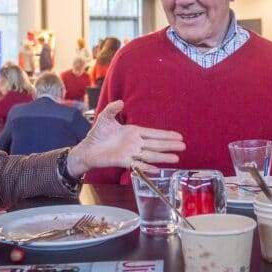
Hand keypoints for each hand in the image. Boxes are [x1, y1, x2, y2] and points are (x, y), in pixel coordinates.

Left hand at [66, 100, 184, 176]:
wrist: (87, 149)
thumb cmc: (97, 134)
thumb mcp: (105, 118)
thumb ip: (112, 109)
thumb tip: (121, 102)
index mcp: (133, 132)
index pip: (153, 133)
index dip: (166, 135)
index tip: (179, 136)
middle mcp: (135, 143)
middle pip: (156, 144)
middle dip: (170, 145)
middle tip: (184, 146)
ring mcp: (130, 153)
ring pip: (150, 155)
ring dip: (163, 157)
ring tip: (176, 158)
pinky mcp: (122, 161)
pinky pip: (137, 165)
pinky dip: (147, 167)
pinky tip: (156, 169)